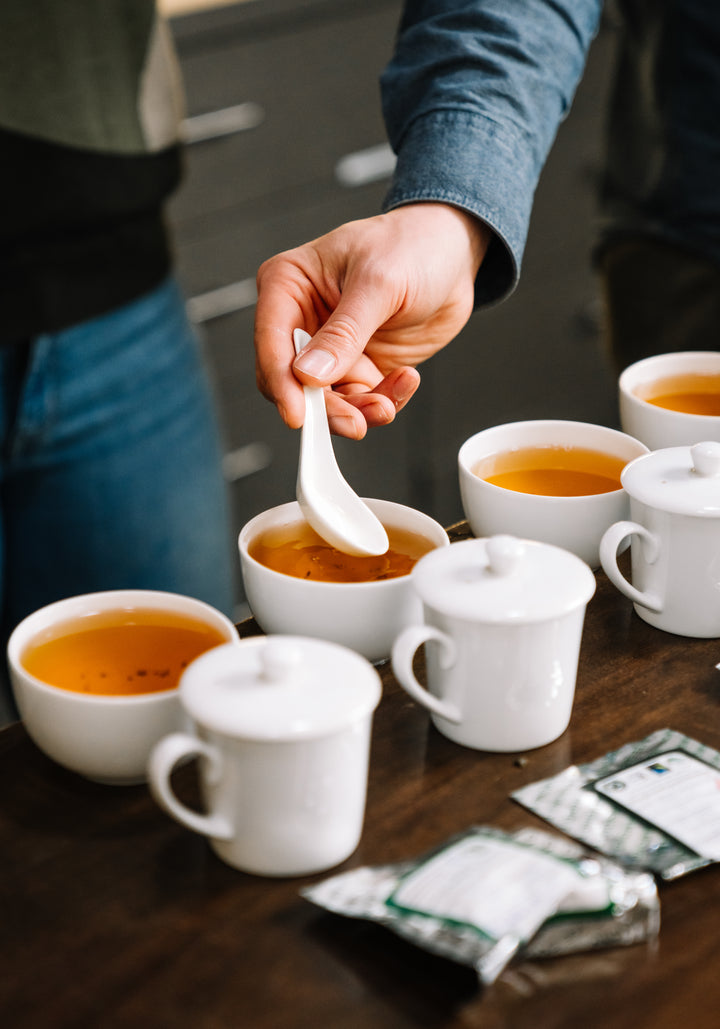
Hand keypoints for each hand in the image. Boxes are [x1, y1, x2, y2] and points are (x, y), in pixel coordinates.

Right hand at [254, 203, 490, 437]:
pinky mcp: (360, 368)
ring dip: (359, 410)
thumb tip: (309, 374)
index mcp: (289, 285)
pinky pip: (362, 402)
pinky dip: (384, 401)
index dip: (281, 382)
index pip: (271, 342)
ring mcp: (331, 350)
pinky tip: (406, 379)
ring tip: (388, 402)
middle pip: (294, 383)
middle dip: (326, 408)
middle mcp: (303, 321)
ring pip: (328, 402)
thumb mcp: (378, 283)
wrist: (454, 251)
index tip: (298, 414)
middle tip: (355, 422)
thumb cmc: (412, 245)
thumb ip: (345, 332)